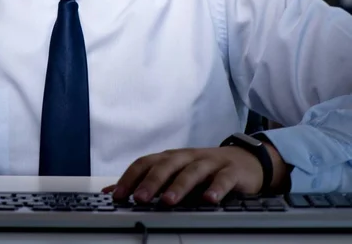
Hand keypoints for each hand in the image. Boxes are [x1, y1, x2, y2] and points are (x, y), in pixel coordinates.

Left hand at [102, 146, 269, 205]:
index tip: (117, 195)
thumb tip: (112, 193)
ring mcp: (210, 162)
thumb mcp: (176, 173)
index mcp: (171, 158)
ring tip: (168, 201)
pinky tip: (210, 200)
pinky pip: (223, 179)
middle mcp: (188, 157)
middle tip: (139, 198)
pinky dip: (216, 189)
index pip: (146, 162)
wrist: (245, 159)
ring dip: (179, 186)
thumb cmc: (204, 169)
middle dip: (151, 182)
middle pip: (167, 165)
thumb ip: (148, 182)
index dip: (131, 177)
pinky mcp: (231, 171)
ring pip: (192, 171)